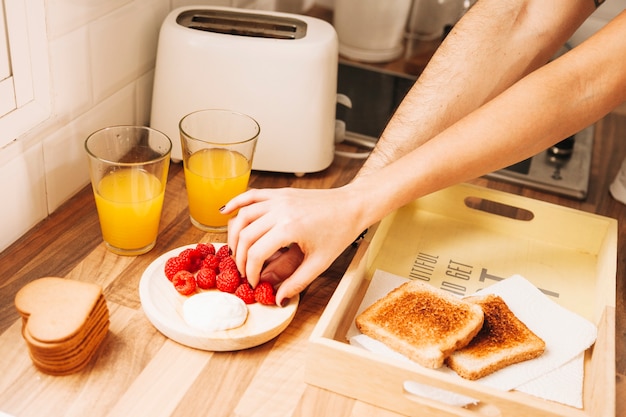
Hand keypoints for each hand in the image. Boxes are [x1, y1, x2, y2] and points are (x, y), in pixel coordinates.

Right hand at [222, 186, 365, 305]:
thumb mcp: (320, 263)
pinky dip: (236, 203)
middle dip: (241, 258)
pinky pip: (251, 195)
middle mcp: (280, 210)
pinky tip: (225, 212)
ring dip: (234, 234)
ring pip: (243, 216)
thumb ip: (297, 282)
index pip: (257, 253)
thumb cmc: (339, 231)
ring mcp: (278, 199)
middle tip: (243, 271)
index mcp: (290, 228)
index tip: (253, 282)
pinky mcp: (279, 192)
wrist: (352, 206)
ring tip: (236, 251)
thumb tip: (279, 299)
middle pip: (245, 236)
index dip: (251, 271)